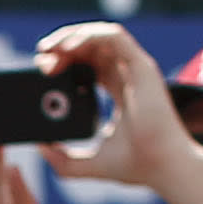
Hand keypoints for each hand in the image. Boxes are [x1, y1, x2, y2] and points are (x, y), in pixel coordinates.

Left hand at [26, 20, 202, 194]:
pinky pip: (114, 36)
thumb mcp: (87, 164)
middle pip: (91, 46)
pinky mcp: (142, 66)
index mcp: (117, 91)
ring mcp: (135, 69)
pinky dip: (90, 35)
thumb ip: (62, 159)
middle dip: (62, 46)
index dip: (63, 60)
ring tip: (50, 49)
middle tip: (41, 58)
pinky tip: (69, 46)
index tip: (42, 70)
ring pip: (100, 35)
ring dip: (71, 36)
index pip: (88, 63)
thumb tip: (40, 146)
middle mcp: (127, 75)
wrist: (162, 168)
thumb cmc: (136, 165)